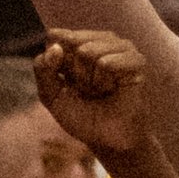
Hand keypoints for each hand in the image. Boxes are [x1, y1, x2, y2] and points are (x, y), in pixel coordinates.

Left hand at [35, 27, 149, 161]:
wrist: (109, 140)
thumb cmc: (82, 116)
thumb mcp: (51, 95)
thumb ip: (43, 70)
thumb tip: (55, 46)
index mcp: (79, 43)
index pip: (55, 37)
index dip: (55, 64)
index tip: (67, 82)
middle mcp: (100, 40)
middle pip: (71, 42)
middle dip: (74, 73)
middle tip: (87, 90)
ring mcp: (120, 47)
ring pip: (88, 51)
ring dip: (90, 79)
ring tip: (101, 91)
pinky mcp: (135, 59)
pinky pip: (106, 63)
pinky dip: (104, 82)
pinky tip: (113, 89)